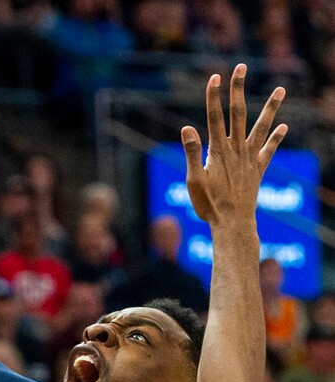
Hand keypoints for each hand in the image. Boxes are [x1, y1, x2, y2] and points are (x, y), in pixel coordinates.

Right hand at [181, 64, 287, 225]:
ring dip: (271, 107)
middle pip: (238, 113)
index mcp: (218, 150)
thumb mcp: (193, 179)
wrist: (232, 223)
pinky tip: (284, 126)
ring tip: (281, 89)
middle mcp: (236, 149)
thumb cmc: (209, 204)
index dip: (214, 96)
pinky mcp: (258, 169)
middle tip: (241, 67)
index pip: (214, 117)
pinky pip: (269, 150)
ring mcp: (249, 158)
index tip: (215, 76)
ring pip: (261, 127)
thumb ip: (191, 152)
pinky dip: (276, 138)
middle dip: (238, 89)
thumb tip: (187, 127)